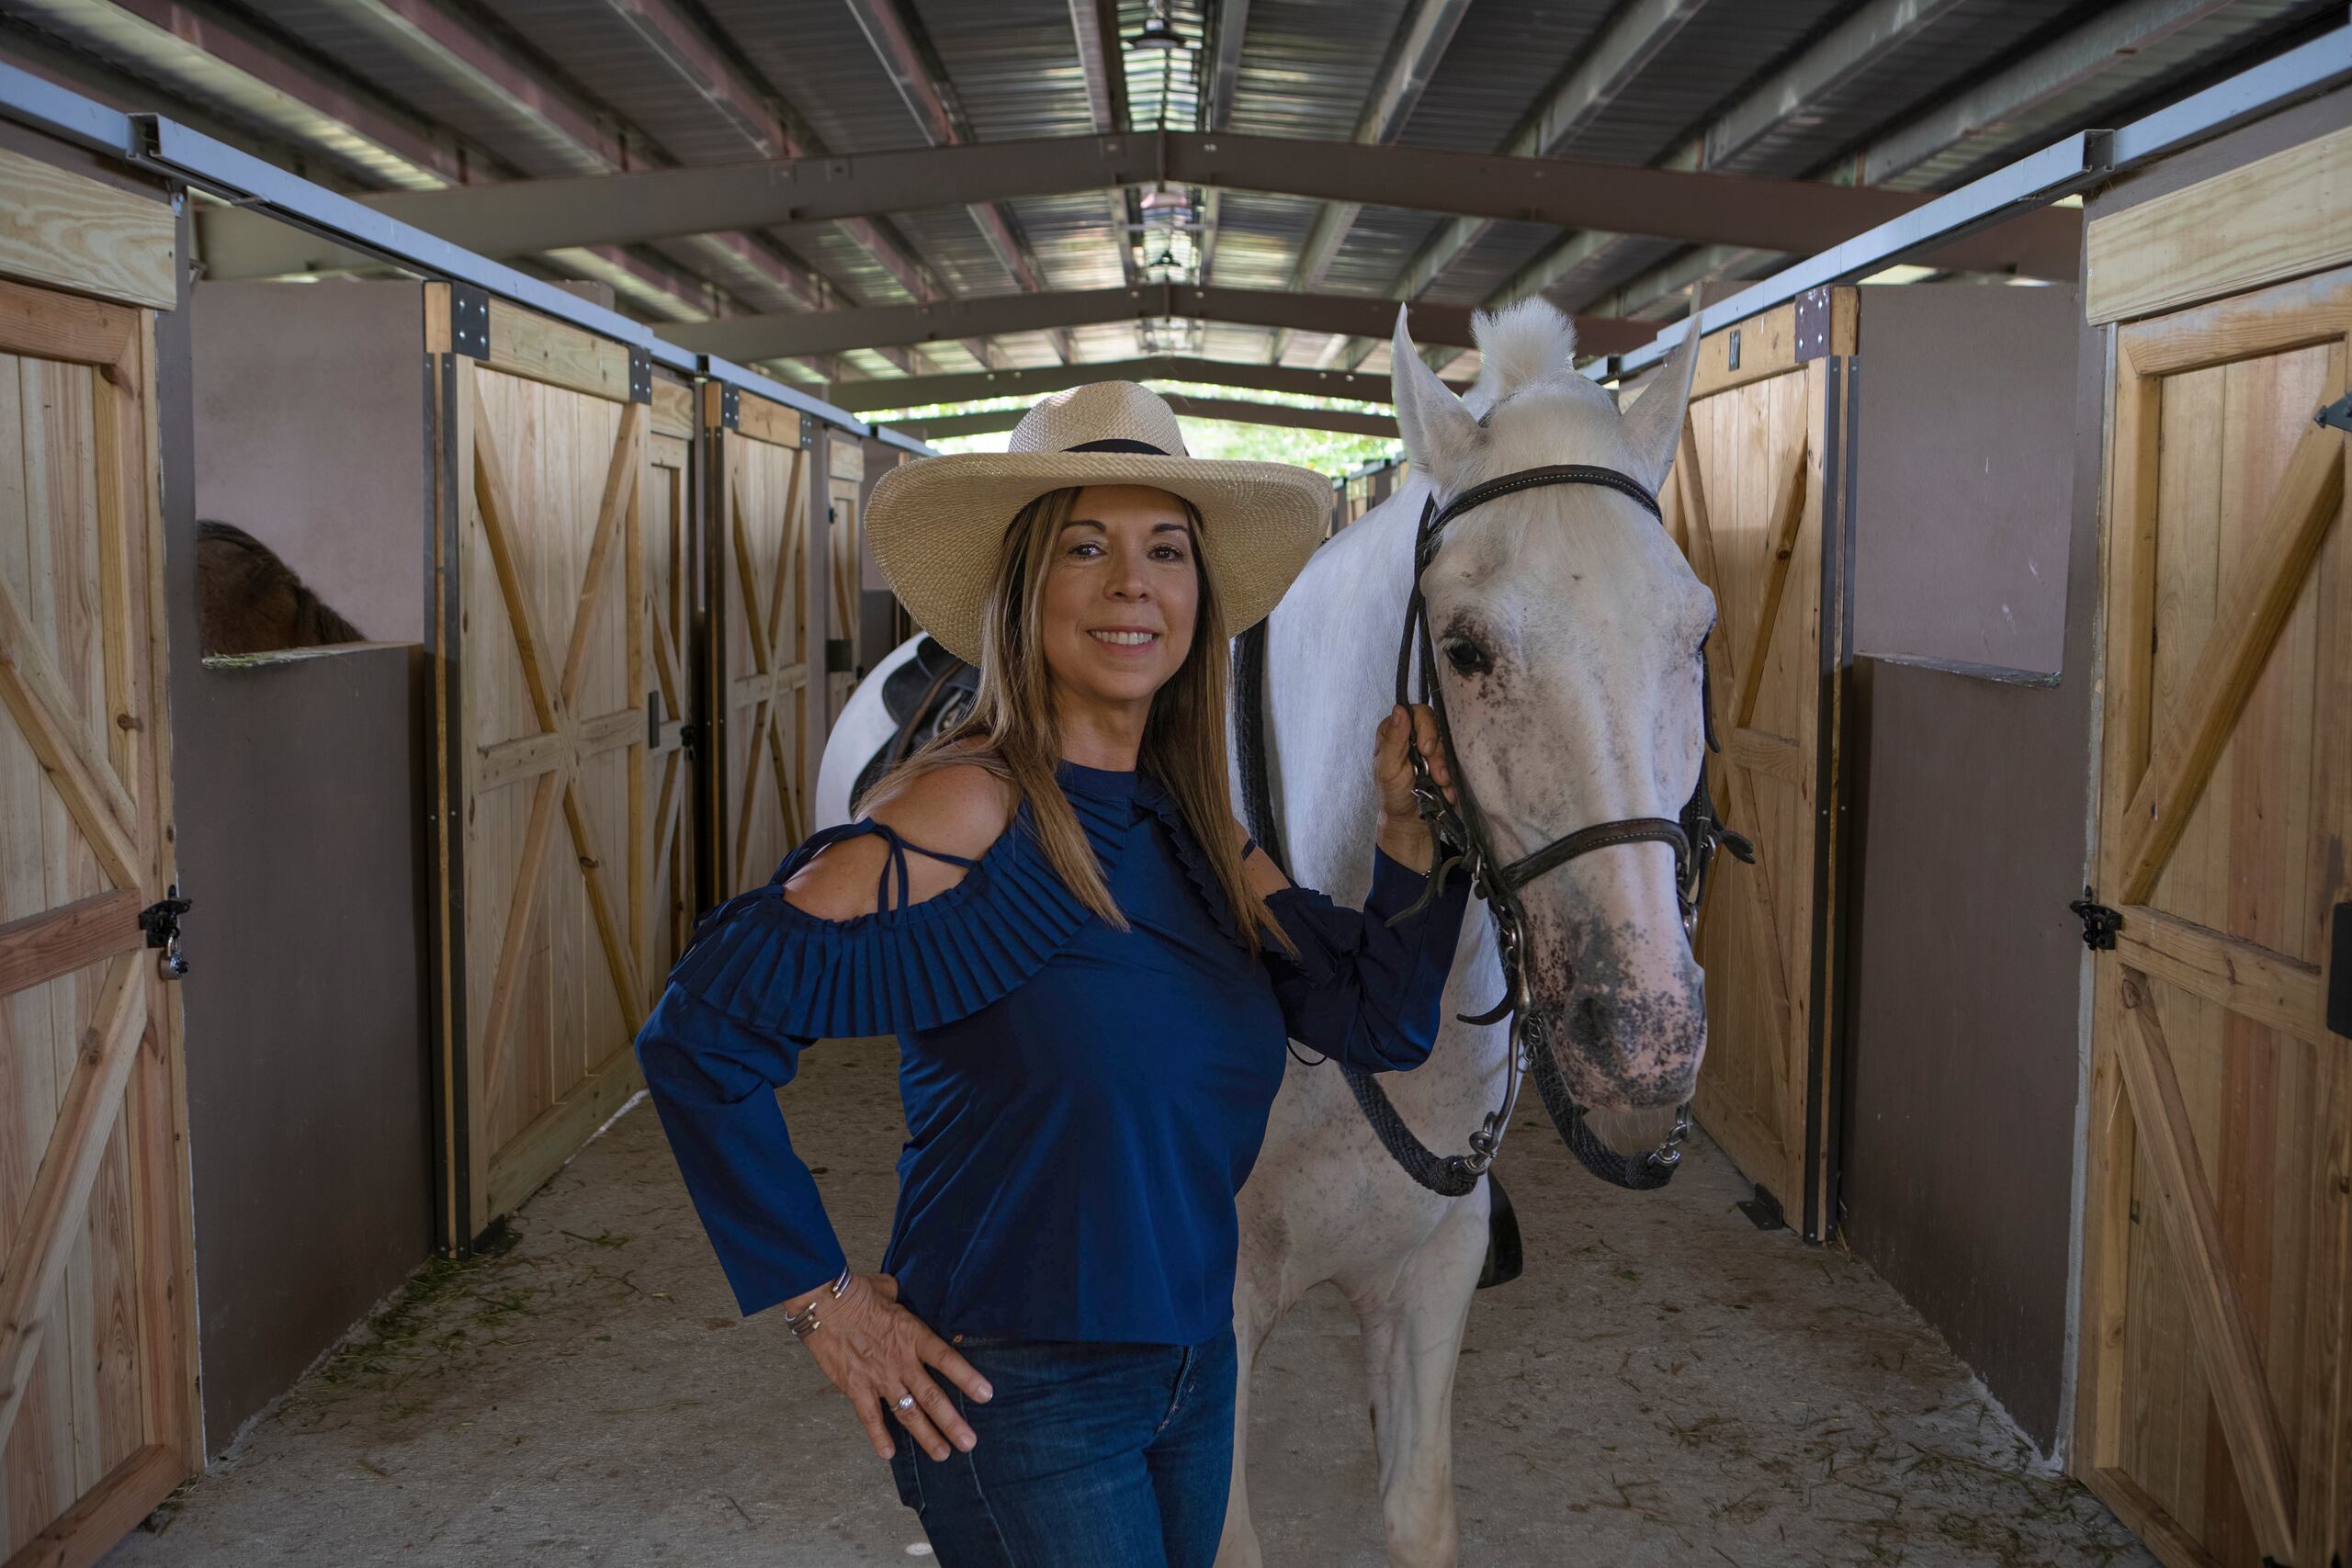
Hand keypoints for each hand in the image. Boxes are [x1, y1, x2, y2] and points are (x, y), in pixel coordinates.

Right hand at [794, 1271, 991, 1460]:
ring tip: (942, 1454)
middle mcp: (900, 1362)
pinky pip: (870, 1417)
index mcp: (913, 1336)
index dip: (967, 1378)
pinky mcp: (855, 1387)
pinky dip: (879, 1436)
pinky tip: (888, 1453)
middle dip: (952, 1422)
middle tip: (968, 1443)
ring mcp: (878, 1378)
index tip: (986, 1395)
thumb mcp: (890, 1290)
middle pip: (932, 1397)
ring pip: (907, 1413)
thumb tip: (905, 1296)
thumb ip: (904, 1300)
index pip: (947, 1360)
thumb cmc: (858, 1292)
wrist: (824, 1303)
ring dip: (926, 1436)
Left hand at [1373, 703, 1457, 872]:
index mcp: (1395, 731)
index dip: (1425, 728)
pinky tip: (1445, 788)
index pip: (1416, 712)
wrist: (1411, 822)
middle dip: (1438, 752)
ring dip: (1446, 766)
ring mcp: (1431, 747)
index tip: (1425, 750)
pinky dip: (1452, 775)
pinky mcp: (1445, 760)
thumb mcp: (1388, 769)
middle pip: (1437, 725)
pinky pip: (1456, 758)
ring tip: (1440, 784)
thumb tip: (1398, 709)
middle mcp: (1414, 735)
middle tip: (1436, 774)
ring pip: (1448, 742)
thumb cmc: (1393, 795)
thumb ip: (1393, 740)